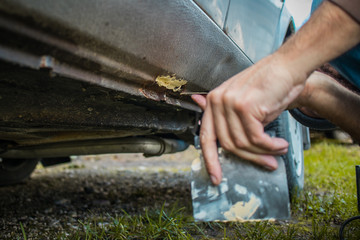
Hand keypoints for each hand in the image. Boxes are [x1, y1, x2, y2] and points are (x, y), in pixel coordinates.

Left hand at [192, 55, 305, 184]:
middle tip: (267, 164)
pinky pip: (256, 138)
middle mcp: (217, 101)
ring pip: (243, 143)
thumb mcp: (245, 104)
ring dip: (264, 152)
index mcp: (214, 101)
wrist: (287, 67)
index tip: (215, 177)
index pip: (206, 137)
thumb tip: (221, 141)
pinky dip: (270, 146)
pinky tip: (280, 144)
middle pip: (228, 144)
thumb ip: (231, 120)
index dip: (210, 160)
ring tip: (278, 151)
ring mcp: (229, 103)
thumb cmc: (269, 86)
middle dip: (250, 158)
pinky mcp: (245, 106)